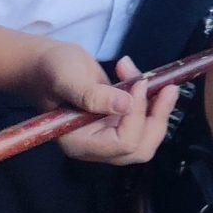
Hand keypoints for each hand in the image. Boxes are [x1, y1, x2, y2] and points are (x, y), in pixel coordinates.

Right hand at [20, 43, 179, 166]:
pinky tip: (137, 75)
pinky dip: (151, 98)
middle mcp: (97, 145)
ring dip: (159, 107)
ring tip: (153, 78)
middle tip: (167, 87)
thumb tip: (126, 105)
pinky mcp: (117, 120)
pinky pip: (144, 118)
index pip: (121, 144)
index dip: (136, 116)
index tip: (138, 84)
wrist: (46, 64)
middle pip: (140, 148)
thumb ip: (93, 95)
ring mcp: (108, 133)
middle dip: (158, 118)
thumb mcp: (67, 79)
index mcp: (80, 143)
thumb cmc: (50, 71)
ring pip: (147, 135)